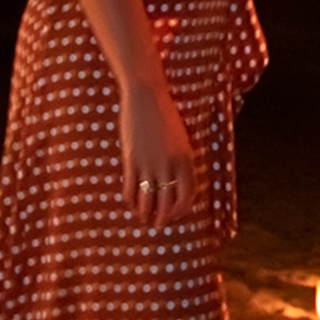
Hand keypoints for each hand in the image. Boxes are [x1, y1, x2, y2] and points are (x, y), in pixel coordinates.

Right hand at [119, 82, 198, 227]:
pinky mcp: (132, 160)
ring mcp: (150, 163)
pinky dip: (131, 200)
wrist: (146, 95)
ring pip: (148, 200)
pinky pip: (131, 188)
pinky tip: (131, 203)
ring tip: (144, 219)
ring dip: (146, 213)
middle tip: (160, 224)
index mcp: (186, 158)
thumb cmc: (164, 114)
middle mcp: (170, 165)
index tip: (177, 214)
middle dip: (165, 218)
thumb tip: (174, 181)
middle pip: (169, 202)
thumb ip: (179, 160)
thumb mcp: (179, 138)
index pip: (188, 195)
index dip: (182, 209)